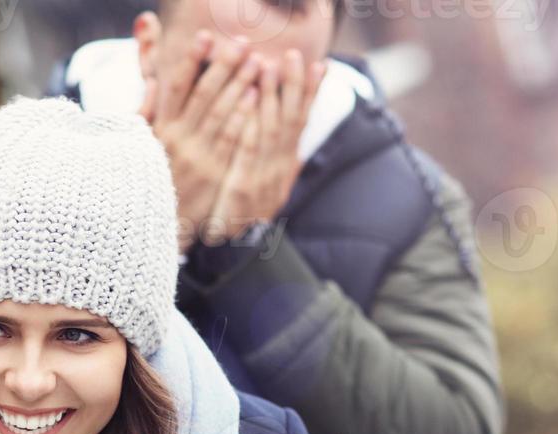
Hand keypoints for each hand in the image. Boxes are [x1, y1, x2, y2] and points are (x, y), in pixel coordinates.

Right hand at [138, 30, 263, 251]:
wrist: (156, 227)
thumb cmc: (149, 182)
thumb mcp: (140, 146)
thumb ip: (146, 113)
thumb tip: (154, 82)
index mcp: (160, 129)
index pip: (176, 87)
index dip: (191, 61)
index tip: (205, 38)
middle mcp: (177, 140)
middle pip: (203, 94)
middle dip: (223, 65)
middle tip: (242, 43)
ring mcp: (197, 158)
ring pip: (220, 113)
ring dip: (239, 84)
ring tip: (257, 61)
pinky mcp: (213, 175)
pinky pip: (230, 140)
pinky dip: (242, 116)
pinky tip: (256, 96)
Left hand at [204, 50, 325, 246]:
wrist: (238, 253)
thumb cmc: (245, 217)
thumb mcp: (268, 190)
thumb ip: (280, 166)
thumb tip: (295, 147)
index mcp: (286, 165)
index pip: (301, 123)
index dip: (310, 94)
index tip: (319, 66)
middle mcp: (280, 168)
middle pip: (291, 119)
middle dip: (295, 86)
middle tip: (296, 56)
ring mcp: (265, 176)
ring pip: (273, 127)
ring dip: (274, 94)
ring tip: (275, 65)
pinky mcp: (245, 185)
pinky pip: (249, 146)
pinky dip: (252, 120)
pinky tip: (252, 97)